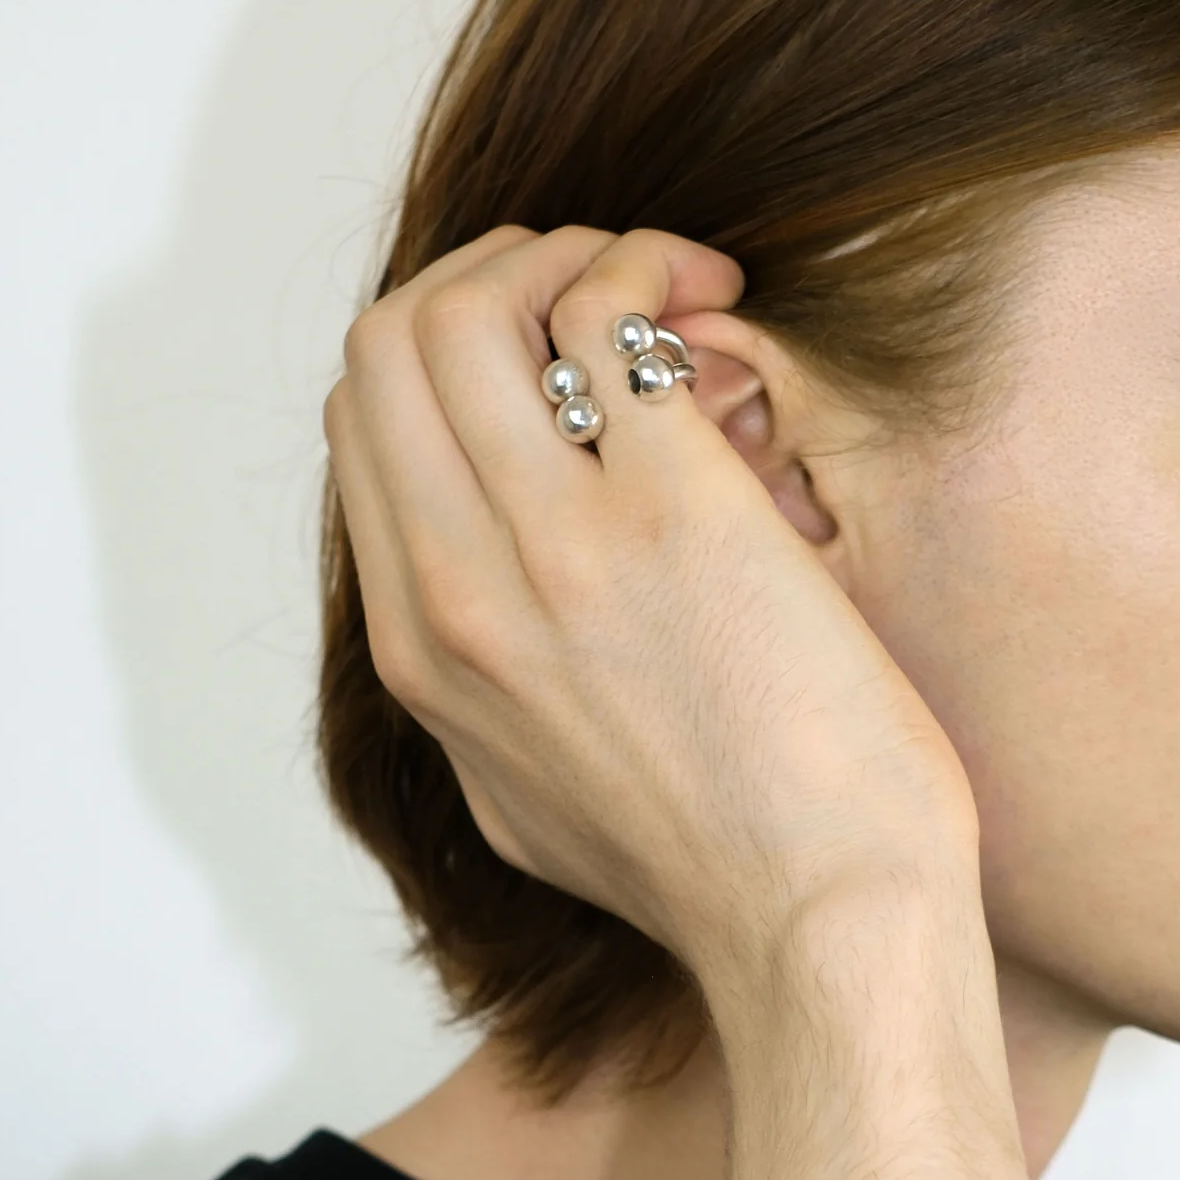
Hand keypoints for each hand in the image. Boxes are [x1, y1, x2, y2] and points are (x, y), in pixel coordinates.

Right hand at [323, 224, 982, 1015]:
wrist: (820, 929)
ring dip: (565, 249)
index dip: (441, 346)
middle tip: (595, 283)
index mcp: (419, 652)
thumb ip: (477, 686)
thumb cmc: (712, 865)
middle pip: (387, 342)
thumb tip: (485, 589)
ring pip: (468, 303)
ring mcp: (549, 546)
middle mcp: (454, 589)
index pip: (359, 424)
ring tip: (666, 279)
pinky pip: (605, 310)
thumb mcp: (526, 795)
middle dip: (484, 271)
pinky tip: (718, 296)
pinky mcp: (668, 509)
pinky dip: (650, 264)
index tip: (538, 344)